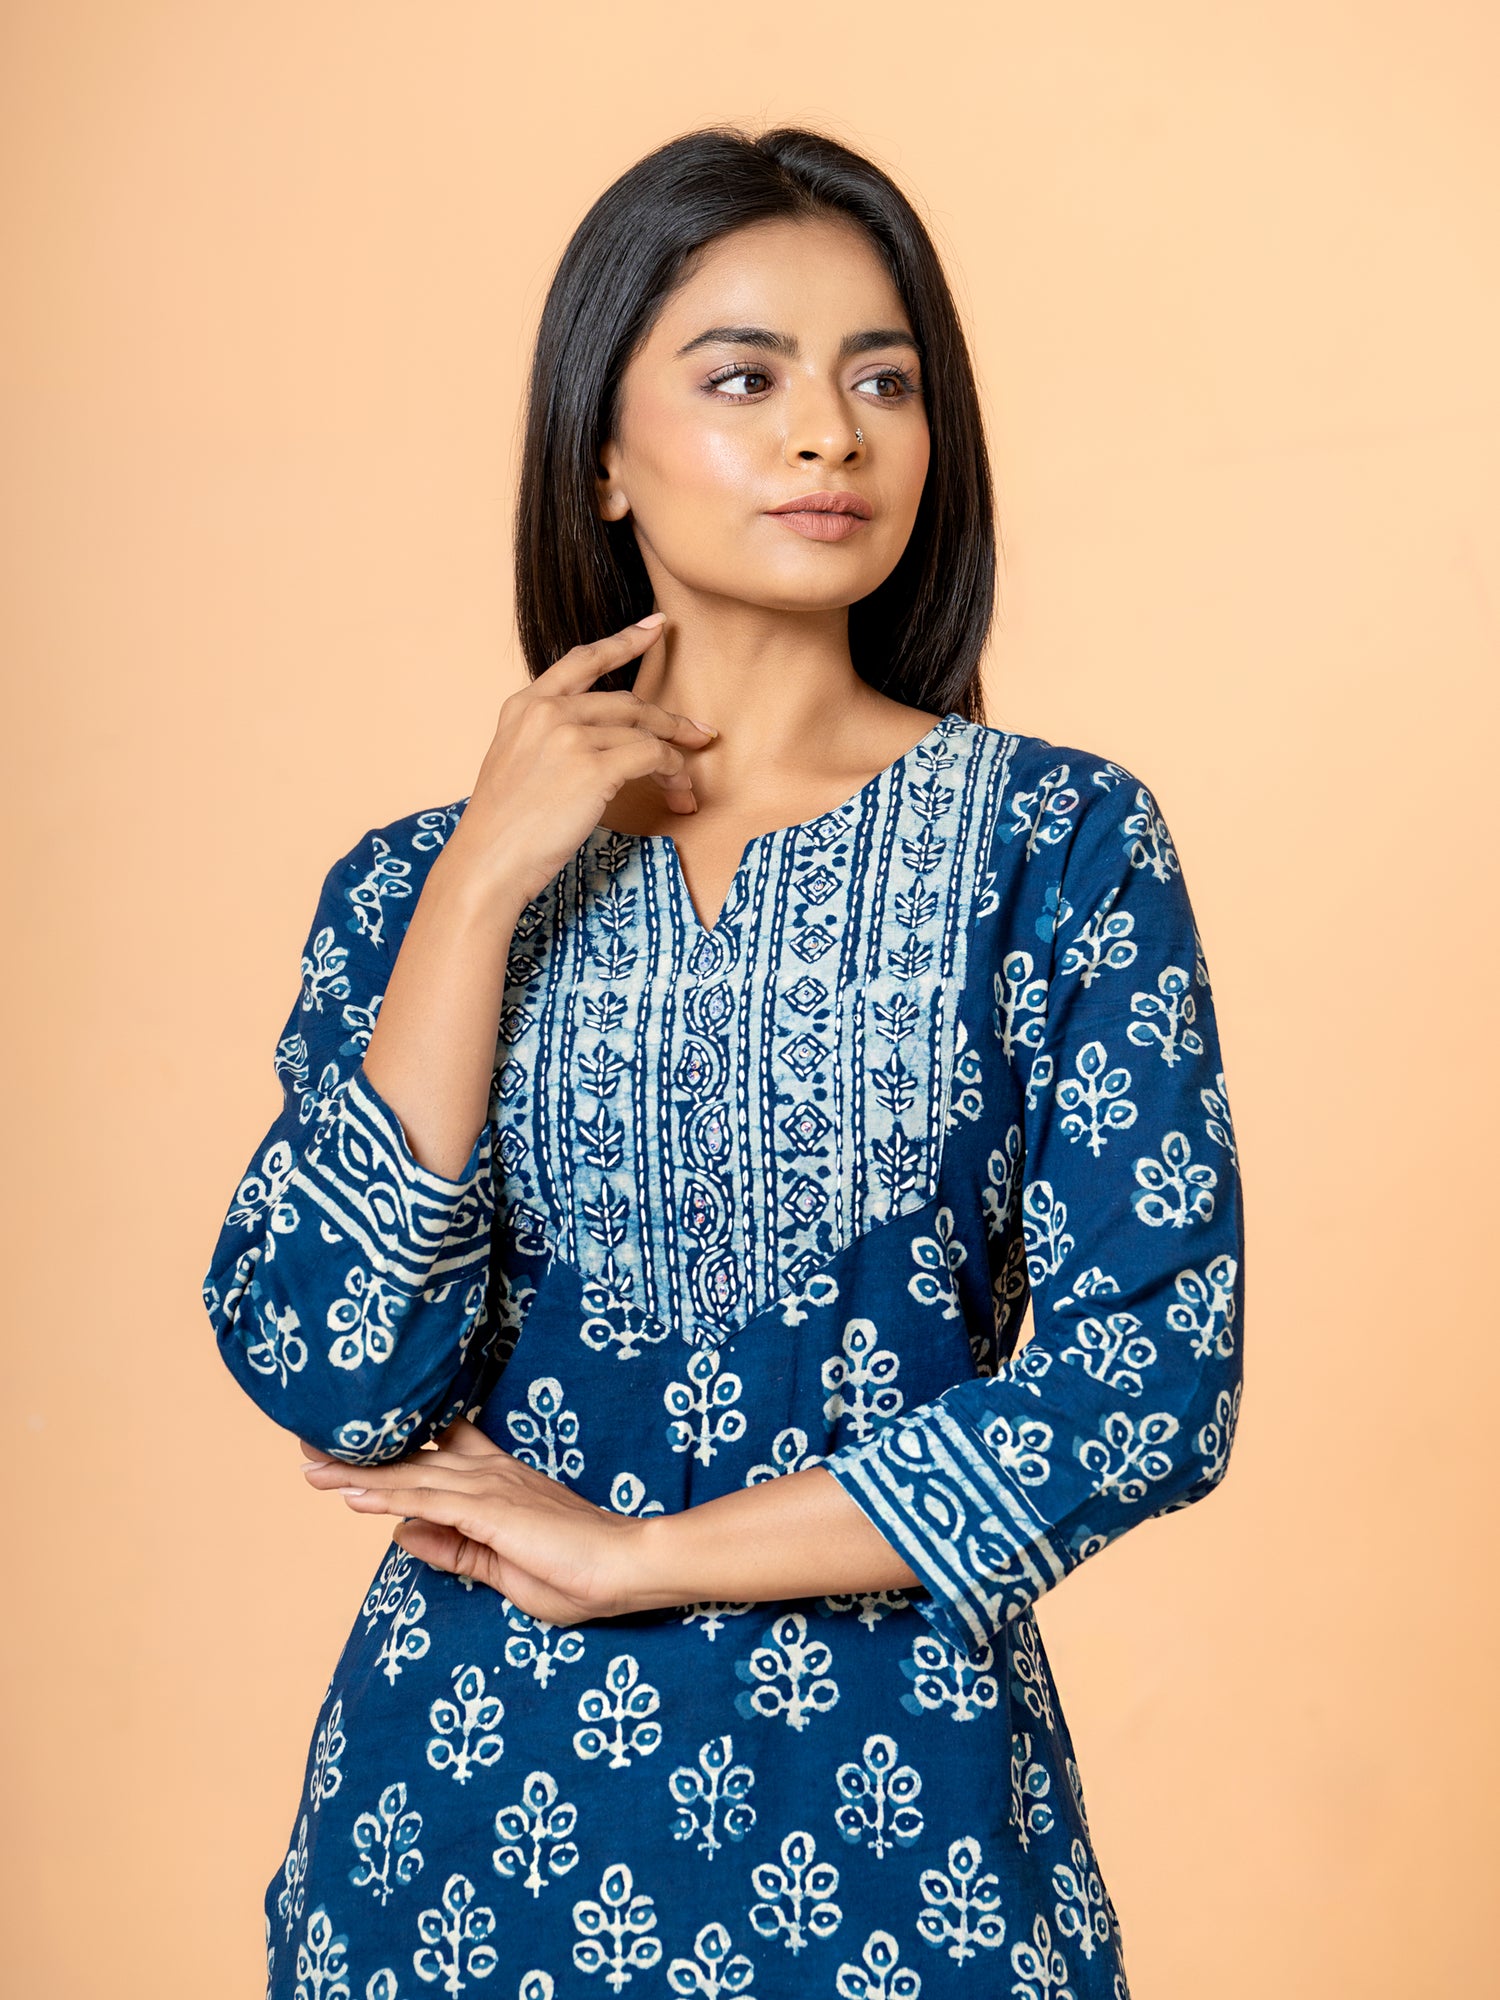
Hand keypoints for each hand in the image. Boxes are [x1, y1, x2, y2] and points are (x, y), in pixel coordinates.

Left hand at [298, 1415, 653, 1625]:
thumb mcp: (501, 1567)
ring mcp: (491, 1489)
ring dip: (357, 1473)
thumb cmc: (578, 1571)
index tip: (346, 1445)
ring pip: (411, 1476)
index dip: (392, 1448)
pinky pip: (428, 1502)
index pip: (434, 1453)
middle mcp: (489, 1475)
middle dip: (358, 1453)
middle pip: (412, 1457)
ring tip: (311, 1468)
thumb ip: (454, 1549)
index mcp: (496, 1483)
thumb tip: (402, 1532)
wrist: (628, 1567)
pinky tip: (353, 1496)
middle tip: (308, 1443)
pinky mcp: (492, 1512)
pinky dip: (387, 1496)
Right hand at [441, 612, 717, 911]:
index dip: (624, 641)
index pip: (582, 661)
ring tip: (686, 785)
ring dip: (673, 760)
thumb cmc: (504, 827)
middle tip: (699, 734)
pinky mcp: (592, 768)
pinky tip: (676, 791)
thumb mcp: (515, 762)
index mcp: (524, 706)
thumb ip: (548, 737)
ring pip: (644, 733)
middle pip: (627, 703)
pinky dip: (672, 773)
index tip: (656, 627)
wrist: (487, 861)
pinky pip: (652, 757)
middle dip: (668, 720)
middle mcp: (547, 712)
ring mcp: (570, 737)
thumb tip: (604, 739)